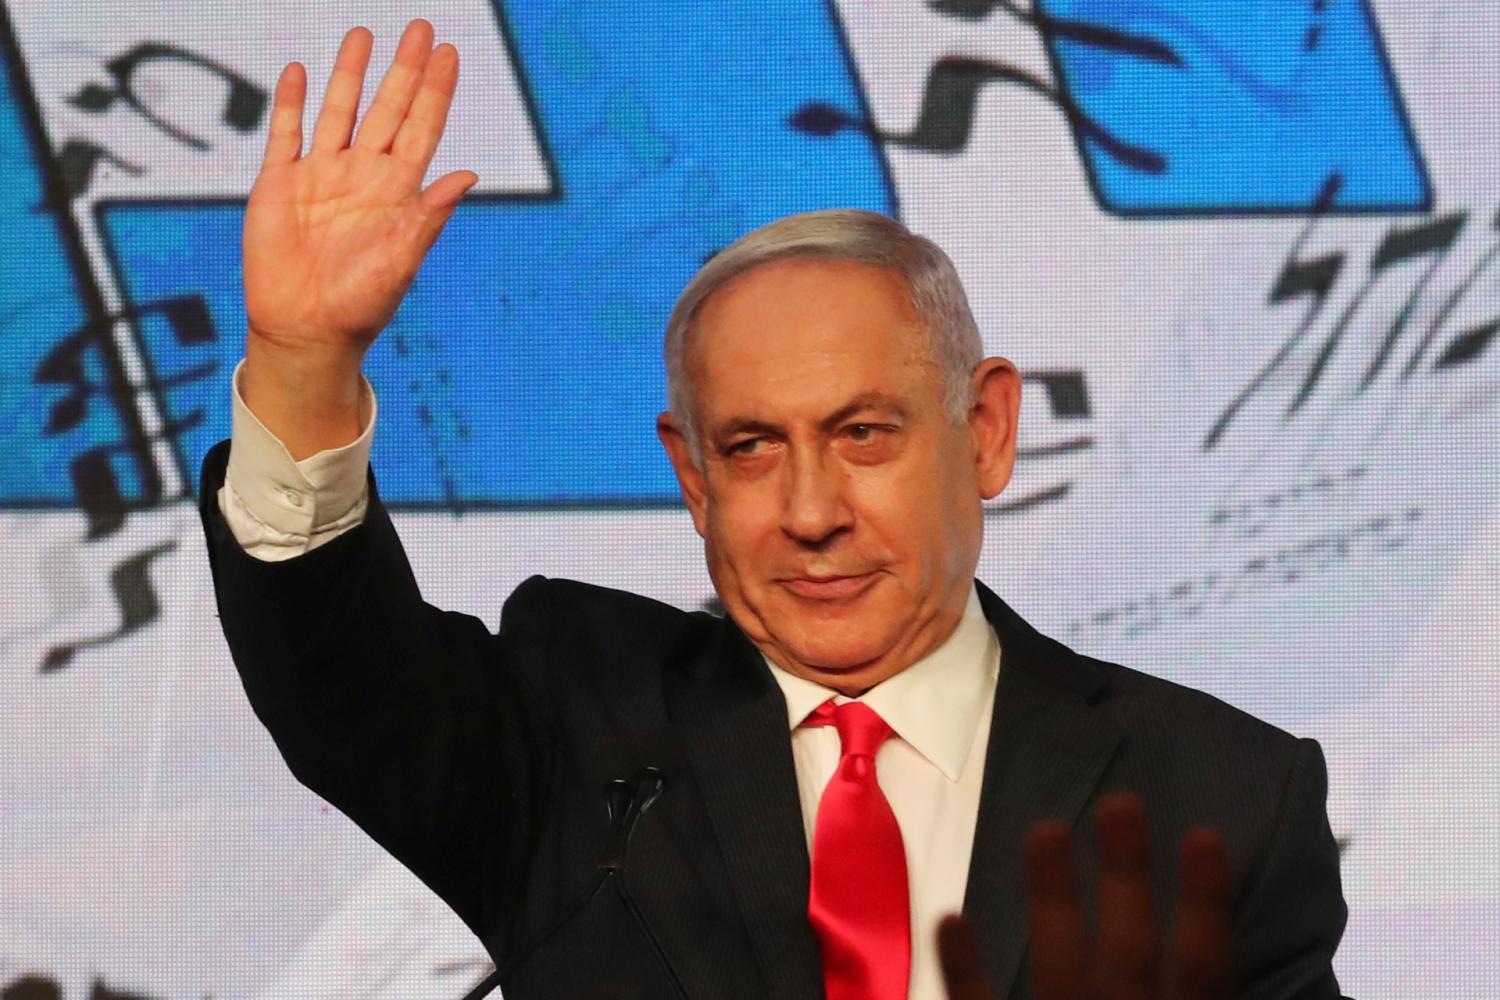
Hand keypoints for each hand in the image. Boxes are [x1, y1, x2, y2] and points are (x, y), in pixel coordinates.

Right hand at [241, 19, 475, 455]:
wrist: (306, 331)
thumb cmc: (360, 306)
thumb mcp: (402, 261)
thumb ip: (429, 216)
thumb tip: (467, 176)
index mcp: (397, 193)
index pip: (422, 130)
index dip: (435, 92)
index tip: (449, 53)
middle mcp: (362, 177)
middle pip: (387, 110)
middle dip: (403, 70)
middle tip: (421, 28)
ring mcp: (321, 177)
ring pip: (338, 112)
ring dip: (350, 74)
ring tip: (364, 35)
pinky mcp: (279, 186)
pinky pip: (286, 135)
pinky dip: (290, 104)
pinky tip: (299, 71)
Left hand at [938, 795, 1229, 999]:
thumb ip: (1200, 988)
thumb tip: (1239, 968)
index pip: (1205, 967)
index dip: (1206, 902)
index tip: (1203, 833)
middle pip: (1131, 950)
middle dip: (1126, 876)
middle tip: (1121, 800)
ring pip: (1060, 967)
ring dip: (1053, 896)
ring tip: (1045, 828)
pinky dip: (964, 968)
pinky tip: (950, 917)